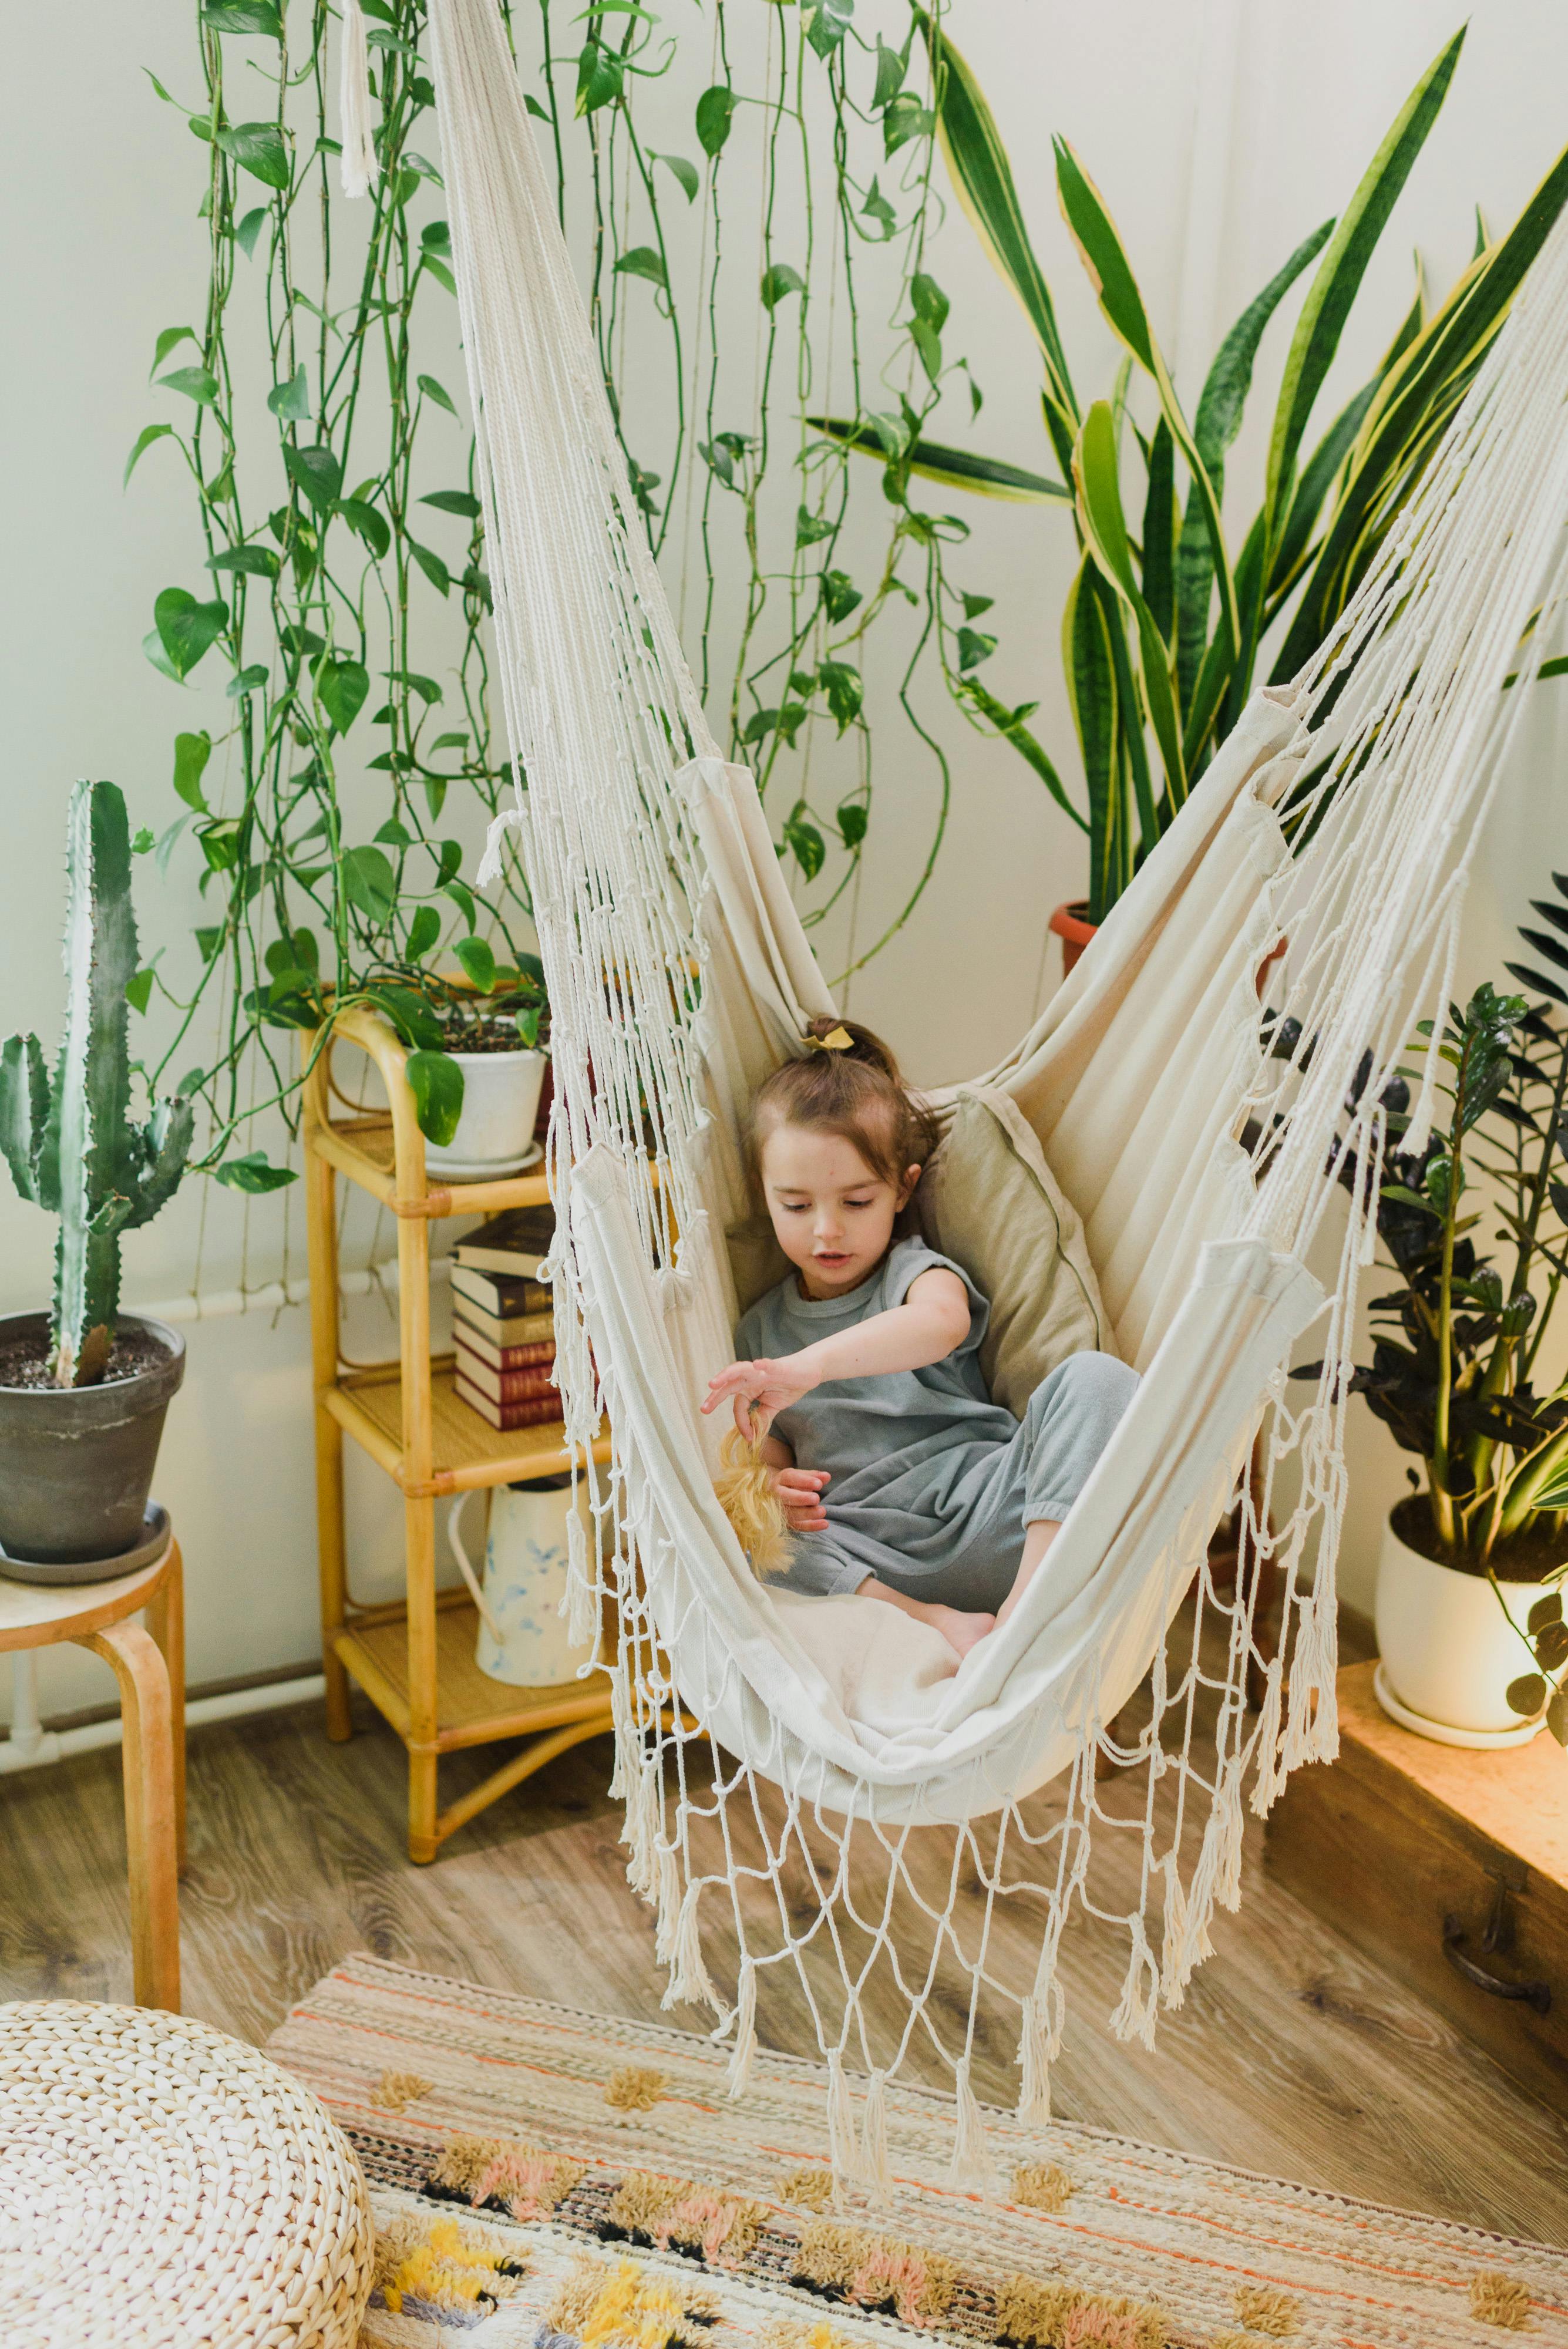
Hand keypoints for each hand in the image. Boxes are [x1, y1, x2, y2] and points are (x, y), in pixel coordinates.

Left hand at [701, 1354, 819, 1437]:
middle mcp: (752, 1378)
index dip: (741, 1423)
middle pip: (729, 1386)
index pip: (739, 1406)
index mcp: (750, 1388)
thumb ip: (761, 1418)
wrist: (809, 1372)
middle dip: (716, 1397)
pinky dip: (763, 1365)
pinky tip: (757, 1364)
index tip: (749, 1438)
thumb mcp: (773, 1406)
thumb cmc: (790, 1386)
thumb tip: (752, 1436)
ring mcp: (763, 1371)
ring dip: (726, 1376)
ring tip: (714, 1383)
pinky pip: (768, 1365)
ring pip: (740, 1370)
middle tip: (703, 1409)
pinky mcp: (778, 1367)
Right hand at [773, 1466, 829, 1532]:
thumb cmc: (791, 1485)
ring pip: (790, 1514)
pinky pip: (798, 1526)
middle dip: (801, 1498)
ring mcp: (778, 1511)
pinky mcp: (785, 1523)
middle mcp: (776, 1495)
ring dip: (807, 1514)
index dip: (805, 1481)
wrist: (774, 1497)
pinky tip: (824, 1524)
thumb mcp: (800, 1477)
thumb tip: (827, 1476)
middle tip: (816, 1498)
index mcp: (780, 1480)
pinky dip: (812, 1526)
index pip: (790, 1478)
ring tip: (822, 1511)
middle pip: (785, 1497)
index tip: (819, 1484)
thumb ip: (814, 1476)